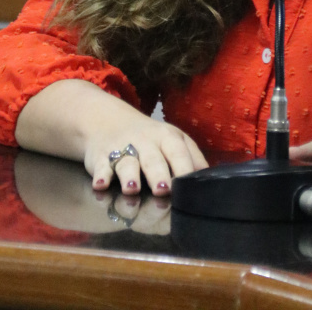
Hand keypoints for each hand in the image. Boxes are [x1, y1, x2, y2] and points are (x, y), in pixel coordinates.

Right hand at [15, 80, 207, 198]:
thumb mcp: (172, 142)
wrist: (107, 121)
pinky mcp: (100, 156)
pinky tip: (100, 185)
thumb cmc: (149, 140)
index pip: (179, 152)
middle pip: (153, 159)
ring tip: (132, 188)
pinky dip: (100, 175)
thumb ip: (190, 160)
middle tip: (163, 190)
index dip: (184, 168)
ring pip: (127, 162)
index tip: (189, 187)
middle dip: (158, 173)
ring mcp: (122, 148)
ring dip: (129, 175)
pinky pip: (100, 166)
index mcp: (168, 138)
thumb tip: (211, 182)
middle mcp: (146, 142)